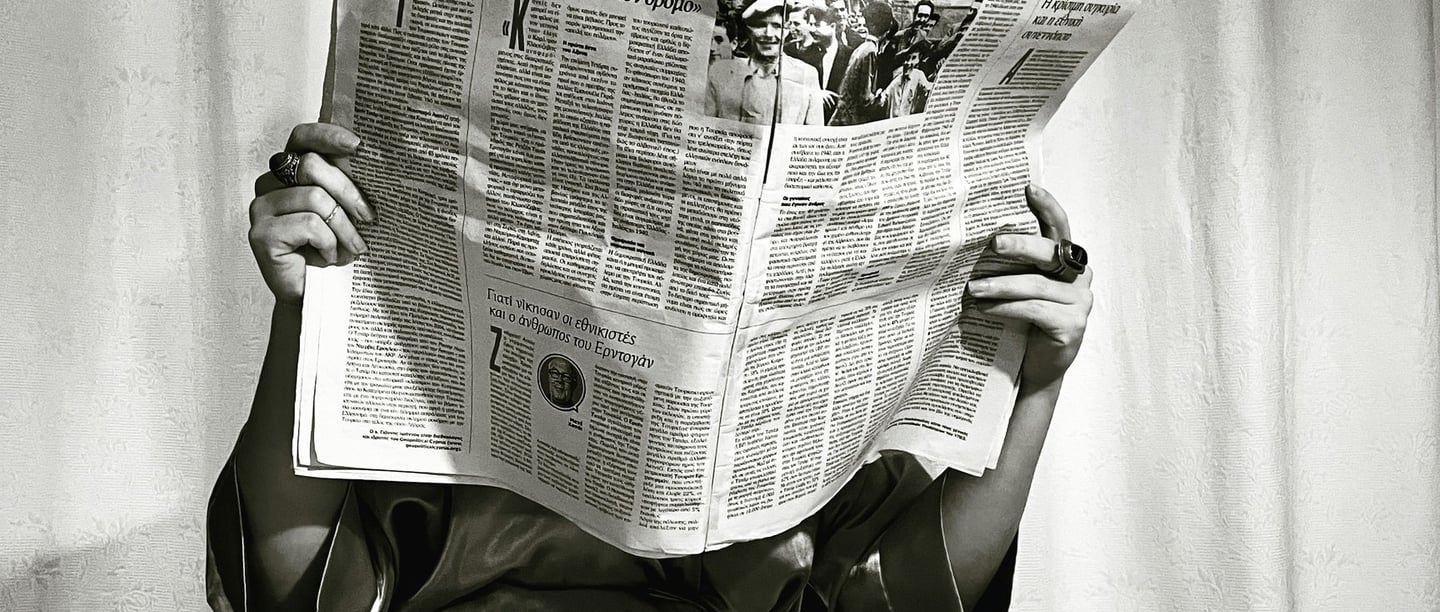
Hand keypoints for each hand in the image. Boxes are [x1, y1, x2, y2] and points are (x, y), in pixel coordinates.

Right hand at [248, 123, 375, 302]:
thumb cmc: (332, 248)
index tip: (359, 146)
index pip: (302, 137)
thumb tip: (372, 158)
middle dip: (349, 192)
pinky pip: (309, 225)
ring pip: (315, 198)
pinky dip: (329, 243)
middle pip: (312, 166)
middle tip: (369, 218)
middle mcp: (269, 184)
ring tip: (352, 248)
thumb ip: (347, 182)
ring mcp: (261, 208)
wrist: (316, 294)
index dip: (328, 135)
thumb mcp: (344, 210)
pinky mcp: (260, 233)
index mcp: (290, 172)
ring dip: (343, 228)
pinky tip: (328, 257)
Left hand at [966, 184, 1093, 388]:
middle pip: (1051, 251)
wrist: (1033, 370)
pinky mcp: (1072, 325)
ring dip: (1001, 286)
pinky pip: (1034, 309)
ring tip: (972, 290)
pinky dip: (1007, 308)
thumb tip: (976, 238)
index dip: (1047, 206)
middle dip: (1021, 245)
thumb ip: (1012, 265)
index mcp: (1066, 261)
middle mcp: (1079, 277)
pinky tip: (985, 309)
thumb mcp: (1017, 288)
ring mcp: (1080, 302)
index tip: (1029, 187)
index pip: (1059, 227)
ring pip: (1037, 284)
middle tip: (993, 244)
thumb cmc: (1022, 323)